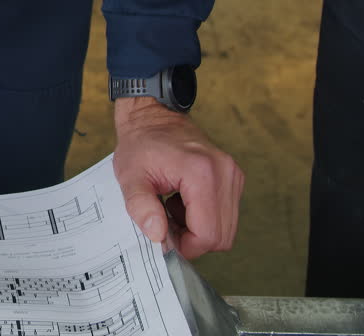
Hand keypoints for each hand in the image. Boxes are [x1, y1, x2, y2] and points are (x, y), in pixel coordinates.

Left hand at [112, 97, 243, 259]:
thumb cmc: (140, 144)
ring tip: (171, 210)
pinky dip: (204, 217)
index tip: (163, 239)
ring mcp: (233, 174)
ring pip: (226, 228)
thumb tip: (158, 237)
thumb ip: (141, 207)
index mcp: (201, 173)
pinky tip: (182, 202)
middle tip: (165, 224)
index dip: (186, 246)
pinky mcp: (233, 177)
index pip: (208, 234)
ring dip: (198, 229)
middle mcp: (225, 173)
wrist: (153, 117)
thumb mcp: (129, 176)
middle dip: (192, 240)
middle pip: (222, 235)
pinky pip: (226, 214)